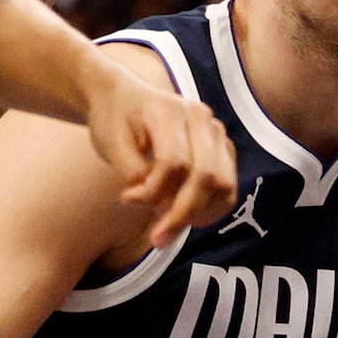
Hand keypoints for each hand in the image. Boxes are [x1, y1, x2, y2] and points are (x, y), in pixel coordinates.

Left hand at [84, 67, 236, 248]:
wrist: (123, 98)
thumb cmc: (114, 120)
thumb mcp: (110, 143)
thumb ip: (133, 171)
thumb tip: (158, 203)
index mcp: (169, 111)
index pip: (174, 162)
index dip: (154, 191)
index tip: (127, 200)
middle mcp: (200, 118)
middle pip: (206, 175)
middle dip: (183, 213)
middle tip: (158, 240)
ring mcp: (215, 132)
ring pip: (223, 183)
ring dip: (200, 214)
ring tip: (170, 228)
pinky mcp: (221, 148)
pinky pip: (227, 186)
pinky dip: (211, 208)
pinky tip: (187, 218)